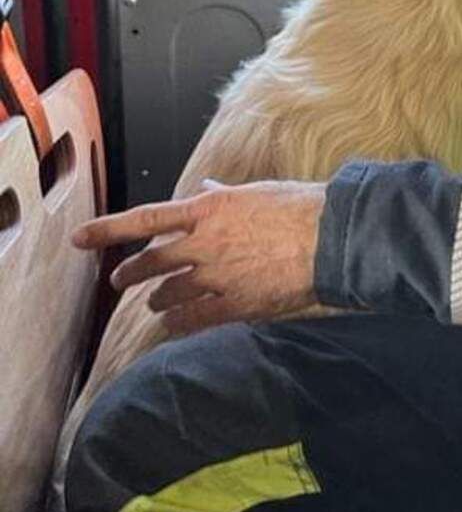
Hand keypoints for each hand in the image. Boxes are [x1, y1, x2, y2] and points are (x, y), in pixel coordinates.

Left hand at [71, 179, 327, 335]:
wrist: (332, 239)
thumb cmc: (300, 209)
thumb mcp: (256, 192)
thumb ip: (223, 194)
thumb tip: (205, 184)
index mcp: (208, 208)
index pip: (145, 219)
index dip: (107, 230)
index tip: (80, 239)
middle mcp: (204, 243)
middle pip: (151, 262)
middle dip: (131, 274)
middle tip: (121, 282)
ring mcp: (217, 276)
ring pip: (168, 294)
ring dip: (157, 300)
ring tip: (156, 304)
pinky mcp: (234, 304)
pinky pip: (192, 319)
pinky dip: (178, 324)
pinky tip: (173, 327)